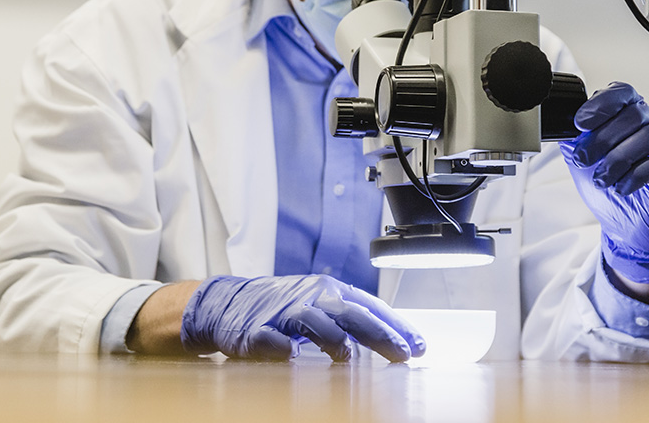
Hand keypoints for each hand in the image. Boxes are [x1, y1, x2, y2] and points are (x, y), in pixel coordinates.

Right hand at [180, 274, 425, 361]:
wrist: (229, 303)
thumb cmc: (283, 307)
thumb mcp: (321, 305)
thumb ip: (352, 320)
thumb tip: (394, 338)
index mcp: (331, 291)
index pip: (371, 306)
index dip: (397, 326)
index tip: (420, 347)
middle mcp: (312, 297)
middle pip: (351, 313)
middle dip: (379, 335)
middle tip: (402, 354)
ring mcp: (284, 312)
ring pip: (314, 322)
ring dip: (334, 340)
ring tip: (349, 358)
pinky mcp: (257, 330)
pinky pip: (273, 339)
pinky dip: (283, 348)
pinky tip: (293, 357)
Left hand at [559, 82, 648, 284]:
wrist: (629, 228)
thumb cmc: (610, 187)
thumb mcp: (583, 161)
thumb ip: (574, 141)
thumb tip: (560, 126)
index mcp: (629, 113)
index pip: (622, 93)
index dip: (601, 105)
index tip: (580, 124)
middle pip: (633, 114)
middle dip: (602, 138)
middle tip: (583, 158)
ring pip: (648, 136)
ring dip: (618, 159)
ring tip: (602, 179)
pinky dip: (637, 176)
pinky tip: (622, 188)